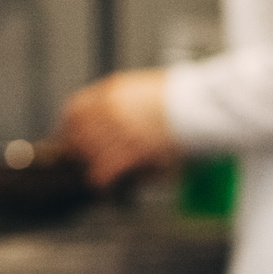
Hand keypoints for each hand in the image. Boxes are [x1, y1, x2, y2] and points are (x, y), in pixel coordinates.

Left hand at [55, 69, 179, 186]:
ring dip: (92, 169)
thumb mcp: (147, 87)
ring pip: (90, 155)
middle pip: (79, 136)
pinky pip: (106, 171)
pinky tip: (107, 187)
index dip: (70, 128)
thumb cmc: (184, 97)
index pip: (75, 111)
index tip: (72, 138)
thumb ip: (126, 100)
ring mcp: (121, 132)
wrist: (203, 106)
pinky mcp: (133, 152)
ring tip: (98, 178)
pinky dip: (104, 182)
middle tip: (84, 163)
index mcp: (113, 92)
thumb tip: (114, 116)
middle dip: (79, 152)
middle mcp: (111, 111)